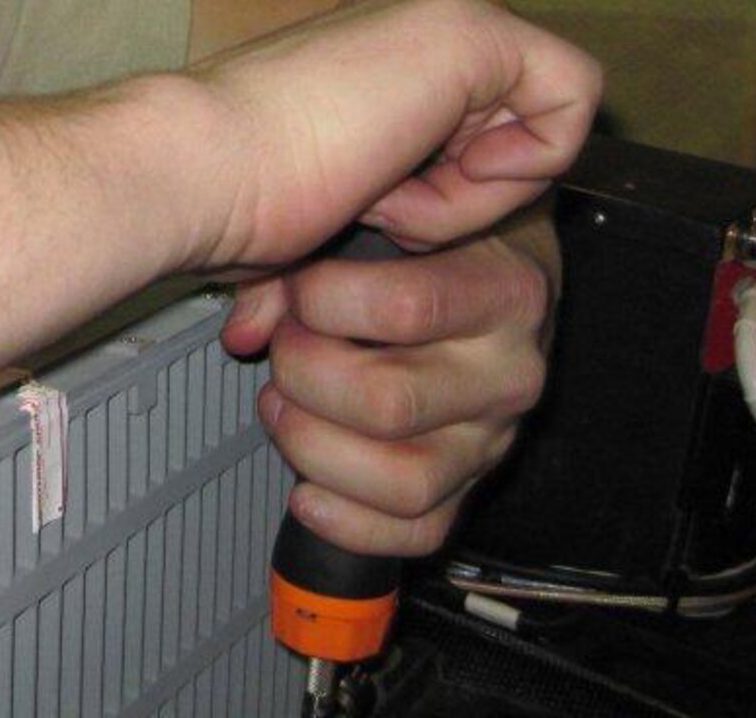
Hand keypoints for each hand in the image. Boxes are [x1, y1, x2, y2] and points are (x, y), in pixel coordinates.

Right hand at [186, 0, 598, 273]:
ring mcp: (442, 15)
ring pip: (538, 121)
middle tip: (384, 207)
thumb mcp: (331, 190)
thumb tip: (399, 220)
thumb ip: (384, 181)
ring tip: (387, 195)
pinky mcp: (472, 30)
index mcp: (373, 47)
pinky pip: (565, 108)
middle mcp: (411, 18)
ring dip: (472, 193)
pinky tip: (435, 177)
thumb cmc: (232, 192)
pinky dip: (516, 171)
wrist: (201, 168)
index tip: (376, 210)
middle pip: (512, 125)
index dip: (449, 192)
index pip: (474, 122)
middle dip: (463, 194)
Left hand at [221, 213, 556, 556]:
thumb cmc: (432, 248)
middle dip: (304, 377)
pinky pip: (417, 533)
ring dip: (313, 449)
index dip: (322, 301)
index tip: (297, 291)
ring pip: (401, 480)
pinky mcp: (472, 487)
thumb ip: (306, 259)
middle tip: (283, 350)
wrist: (503, 279)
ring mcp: (494, 439)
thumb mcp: (387, 222)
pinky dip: (348, 524)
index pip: (404, 308)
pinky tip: (306, 489)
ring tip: (284, 408)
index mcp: (501, 291)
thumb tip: (246, 330)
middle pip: (389, 402)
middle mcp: (508, 373)